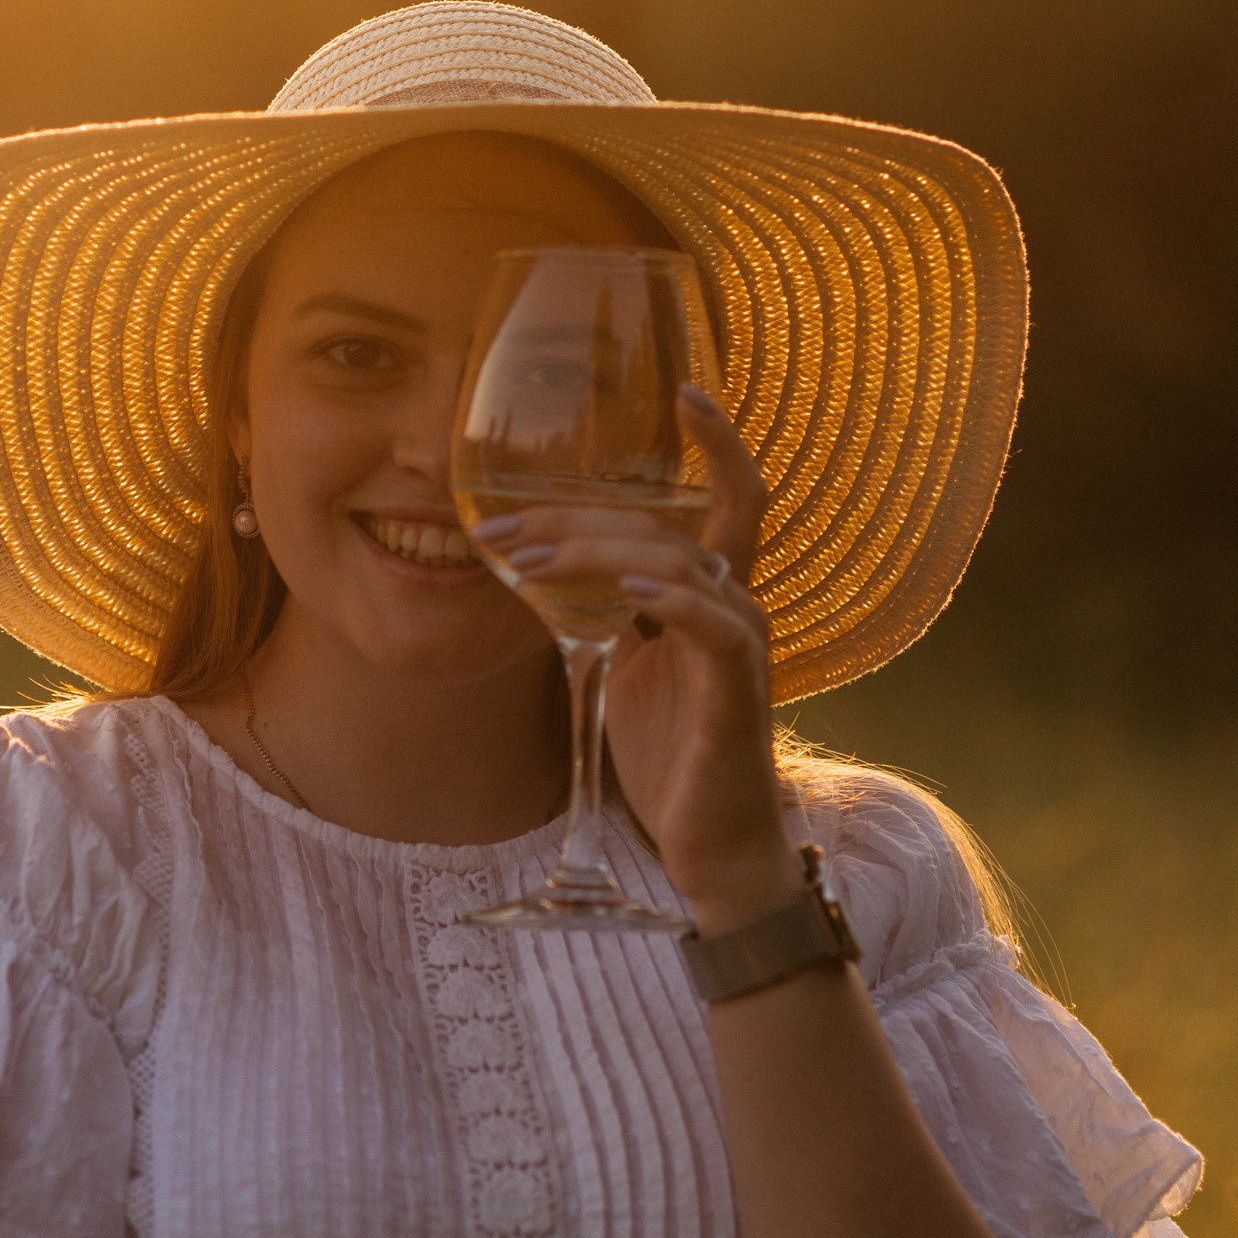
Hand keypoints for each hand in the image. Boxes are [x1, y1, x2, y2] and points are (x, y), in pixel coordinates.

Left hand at [475, 389, 792, 921]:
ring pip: (679, 563)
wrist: (710, 849)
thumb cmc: (669, 755)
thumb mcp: (625, 668)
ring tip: (525, 560)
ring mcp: (741, 648)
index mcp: (711, 596)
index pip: (729, 497)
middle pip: (666, 526)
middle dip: (574, 517)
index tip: (686, 387)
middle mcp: (736, 607)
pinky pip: (713, 626)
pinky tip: (625, 591)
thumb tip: (554, 567)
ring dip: (596, 552)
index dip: (716, 440)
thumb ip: (607, 612)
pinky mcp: (736, 694)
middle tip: (497, 528)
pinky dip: (668, 598)